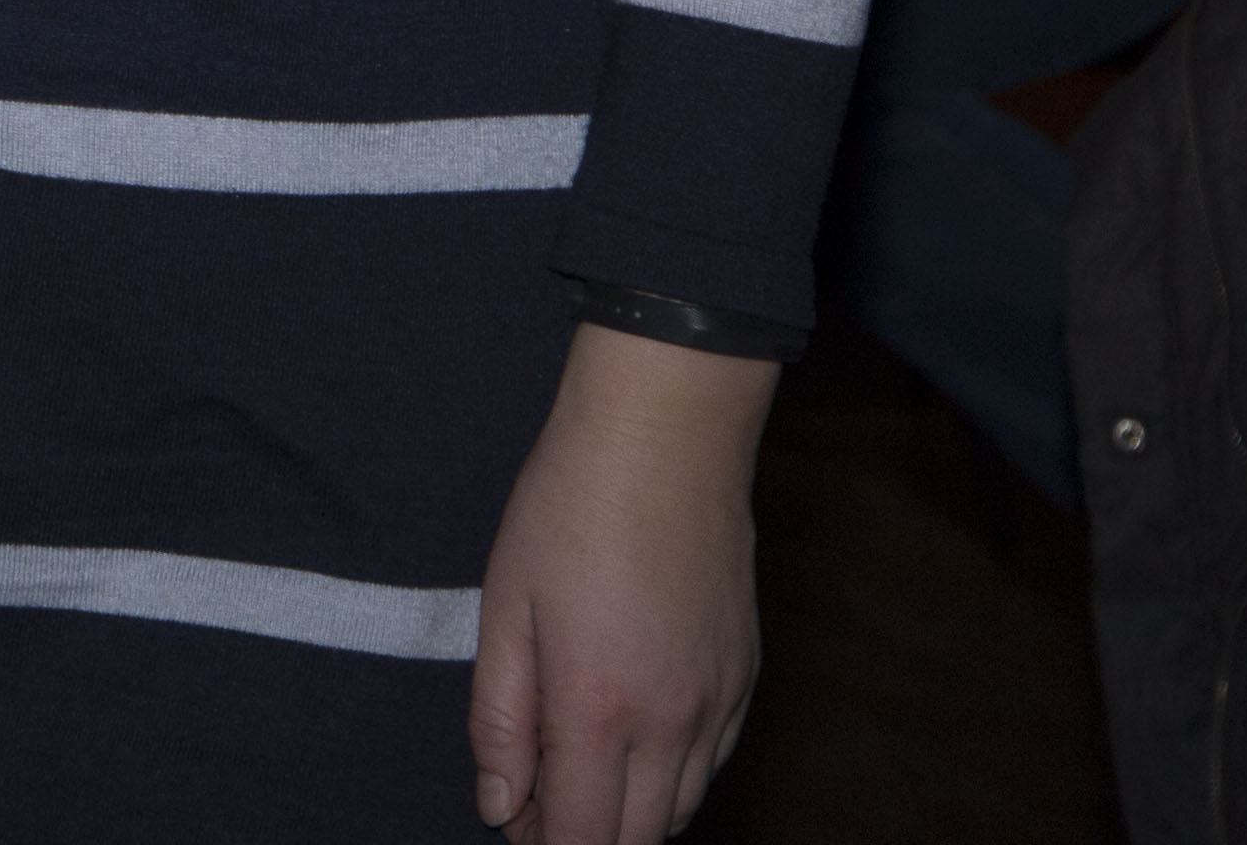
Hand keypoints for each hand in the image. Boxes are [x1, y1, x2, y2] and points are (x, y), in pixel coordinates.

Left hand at [468, 322, 775, 843]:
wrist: (666, 440)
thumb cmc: (567, 510)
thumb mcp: (505, 608)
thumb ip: (500, 719)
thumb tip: (499, 807)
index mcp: (600, 708)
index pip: (584, 837)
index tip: (512, 825)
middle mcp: (673, 722)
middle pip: (637, 838)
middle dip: (583, 837)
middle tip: (534, 803)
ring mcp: (719, 704)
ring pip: (680, 810)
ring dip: (628, 814)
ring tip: (575, 772)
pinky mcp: (747, 680)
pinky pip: (712, 765)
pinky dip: (671, 778)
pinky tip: (631, 742)